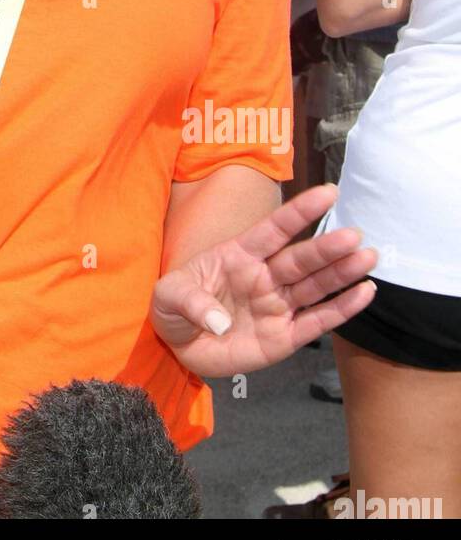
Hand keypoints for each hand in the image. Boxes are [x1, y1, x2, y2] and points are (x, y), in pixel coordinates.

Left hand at [150, 184, 376, 376]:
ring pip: (315, 287)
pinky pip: (317, 322)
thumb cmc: (174, 308)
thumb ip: (191, 302)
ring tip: (369, 256)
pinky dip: (342, 309)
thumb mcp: (169, 297)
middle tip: (356, 234)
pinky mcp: (285, 337)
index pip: (273, 229)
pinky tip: (365, 293)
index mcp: (239, 255)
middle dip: (327, 248)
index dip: (300, 212)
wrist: (179, 346)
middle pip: (301, 260)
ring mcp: (277, 306)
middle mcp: (264, 277)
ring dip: (342, 273)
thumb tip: (218, 321)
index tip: (329, 192)